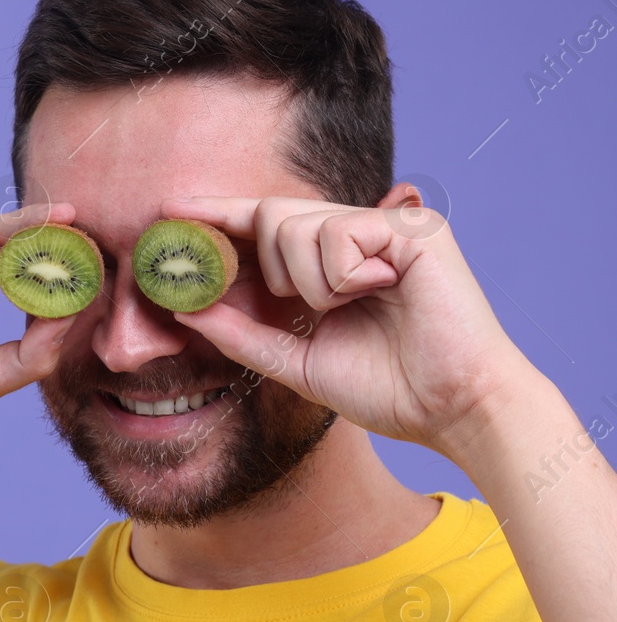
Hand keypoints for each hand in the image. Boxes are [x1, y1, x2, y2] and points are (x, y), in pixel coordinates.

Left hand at [158, 194, 535, 457]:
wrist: (451, 410)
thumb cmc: (388, 389)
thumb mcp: (294, 362)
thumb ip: (240, 333)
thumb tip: (183, 309)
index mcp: (332, 263)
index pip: (265, 224)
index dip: (219, 214)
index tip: (169, 211)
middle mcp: (359, 235)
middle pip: (272, 215)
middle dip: (266, 265)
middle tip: (298, 305)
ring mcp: (387, 226)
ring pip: (295, 226)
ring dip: (307, 284)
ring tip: (349, 309)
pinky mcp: (413, 228)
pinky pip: (336, 234)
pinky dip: (339, 276)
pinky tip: (375, 294)